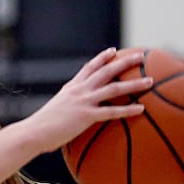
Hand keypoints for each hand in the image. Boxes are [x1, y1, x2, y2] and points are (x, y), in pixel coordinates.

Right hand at [28, 47, 152, 151]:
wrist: (33, 132)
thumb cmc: (40, 128)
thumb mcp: (54, 112)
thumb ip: (65, 110)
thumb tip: (70, 119)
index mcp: (71, 88)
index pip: (89, 67)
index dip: (102, 58)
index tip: (114, 50)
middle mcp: (79, 90)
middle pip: (106, 70)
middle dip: (125, 62)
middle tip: (141, 56)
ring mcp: (83, 101)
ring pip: (114, 87)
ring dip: (134, 83)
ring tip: (150, 80)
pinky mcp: (86, 115)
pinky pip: (112, 111)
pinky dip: (128, 109)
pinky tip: (141, 109)